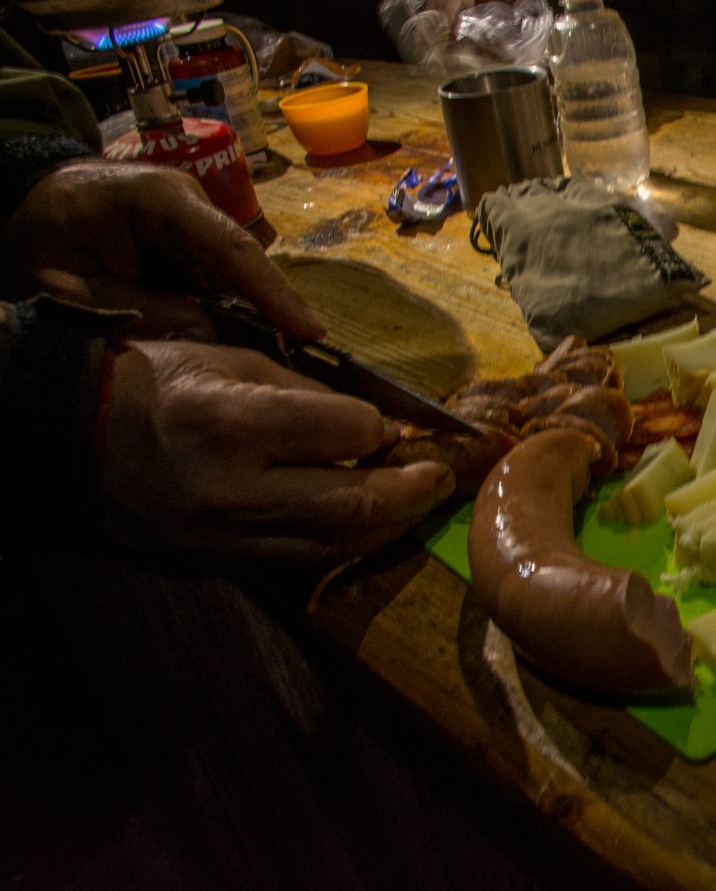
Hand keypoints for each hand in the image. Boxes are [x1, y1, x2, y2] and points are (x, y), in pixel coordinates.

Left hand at [0, 159, 323, 340]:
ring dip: (255, 316)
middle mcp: (189, 204)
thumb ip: (132, 307)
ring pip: (237, 275)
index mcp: (158, 198)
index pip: (229, 245)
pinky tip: (252, 347)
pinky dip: (234, 314)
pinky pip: (221, 282)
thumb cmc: (38, 240)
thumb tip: (204, 331)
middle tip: (304, 360)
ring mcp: (195, 222)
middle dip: (273, 309)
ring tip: (284, 360)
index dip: (272, 290)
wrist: (23, 209)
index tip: (310, 331)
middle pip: (244, 261)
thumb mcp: (67, 283)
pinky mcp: (193, 244)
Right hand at [100, 340, 456, 563]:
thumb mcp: (226, 358)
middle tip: (442, 479)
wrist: (64, 439)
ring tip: (416, 506)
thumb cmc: (150, 383)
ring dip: (386, 528)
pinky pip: (295, 563)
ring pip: (331, 545)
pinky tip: (365, 529)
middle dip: (410, 493)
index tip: (400, 424)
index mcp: (236, 423)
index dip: (383, 427)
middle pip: (353, 504)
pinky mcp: (214, 565)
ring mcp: (223, 537)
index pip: (348, 432)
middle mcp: (234, 490)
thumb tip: (371, 421)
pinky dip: (339, 546)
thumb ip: (302, 392)